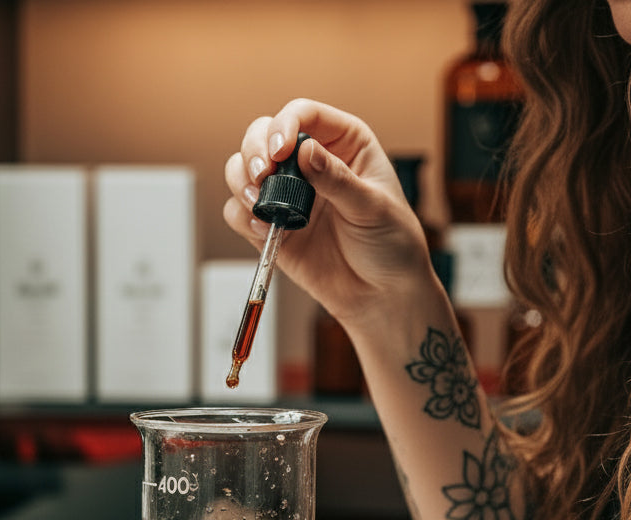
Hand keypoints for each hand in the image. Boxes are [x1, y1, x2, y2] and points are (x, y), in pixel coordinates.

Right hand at [224, 98, 434, 331]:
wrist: (382, 295)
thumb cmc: (391, 245)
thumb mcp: (373, 207)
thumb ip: (338, 179)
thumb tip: (306, 151)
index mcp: (343, 143)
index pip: (304, 115)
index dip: (284, 125)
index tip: (280, 151)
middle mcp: (310, 164)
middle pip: (262, 135)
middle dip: (254, 151)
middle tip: (261, 175)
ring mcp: (287, 196)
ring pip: (242, 170)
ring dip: (240, 181)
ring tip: (257, 202)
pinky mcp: (272, 228)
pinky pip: (240, 213)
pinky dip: (242, 217)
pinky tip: (264, 230)